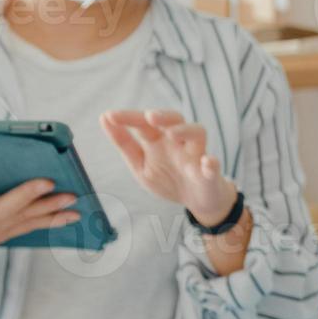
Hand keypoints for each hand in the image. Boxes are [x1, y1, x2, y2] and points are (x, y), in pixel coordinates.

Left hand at [101, 109, 238, 226]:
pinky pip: (213, 165)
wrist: (198, 202)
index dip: (128, 117)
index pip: (144, 123)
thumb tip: (104, 118)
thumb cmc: (169, 180)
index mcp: (159, 140)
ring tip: (173, 134)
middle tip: (149, 117)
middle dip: (163, 115)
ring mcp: (196, 155)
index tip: (109, 116)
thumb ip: (124, 144)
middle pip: (174, 119)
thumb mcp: (140, 165)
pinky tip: (207, 162)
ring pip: (197, 133)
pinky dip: (211, 163)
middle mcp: (178, 142)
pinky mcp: (210, 173)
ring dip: (186, 131)